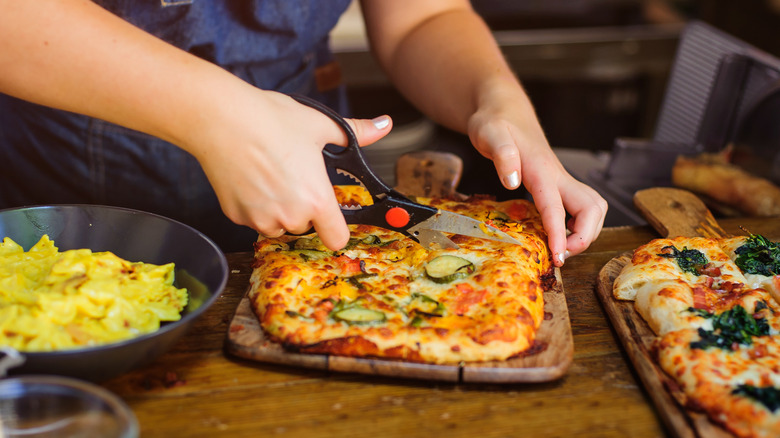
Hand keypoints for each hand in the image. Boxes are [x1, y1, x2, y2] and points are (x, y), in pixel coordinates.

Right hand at [185, 90, 392, 250]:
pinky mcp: (236, 215)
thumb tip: (384, 126)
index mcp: (317, 199)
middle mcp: (290, 215)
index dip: (336, 228)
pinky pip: (253, 219)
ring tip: (271, 175)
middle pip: (305, 227)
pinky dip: (254, 206)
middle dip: (303, 209)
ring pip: (278, 225)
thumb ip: (356, 132)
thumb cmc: (269, 120)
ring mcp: (261, 218)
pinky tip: (251, 177)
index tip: (332, 215)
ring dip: (279, 210)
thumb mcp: (320, 124)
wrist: (220, 118)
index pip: (337, 238)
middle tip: (294, 177)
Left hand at [467, 89, 607, 266]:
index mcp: (542, 168)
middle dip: (585, 236)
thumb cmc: (495, 124)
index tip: (558, 256)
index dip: (559, 233)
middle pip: (593, 208)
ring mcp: (562, 180)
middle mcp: (558, 176)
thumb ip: (502, 155)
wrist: (504, 112)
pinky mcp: (559, 185)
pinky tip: (560, 235)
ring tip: (562, 248)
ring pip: (594, 209)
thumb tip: (513, 182)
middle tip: (561, 255)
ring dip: (586, 233)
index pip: (557, 205)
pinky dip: (579, 227)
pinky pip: (581, 209)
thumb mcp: (489, 134)